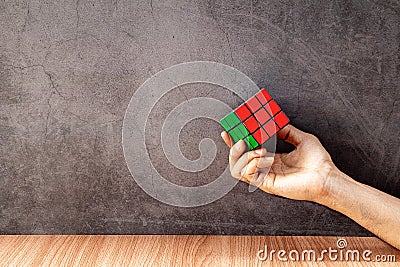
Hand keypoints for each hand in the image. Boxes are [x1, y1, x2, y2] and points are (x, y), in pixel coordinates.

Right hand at [221, 124, 335, 201]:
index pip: (246, 151)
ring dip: (246, 156)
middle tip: (239, 139)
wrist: (327, 176)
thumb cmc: (318, 162)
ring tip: (259, 150)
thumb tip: (274, 122)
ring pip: (238, 168)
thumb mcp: (302, 139)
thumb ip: (287, 131)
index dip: (234, 142)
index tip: (229, 132)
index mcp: (271, 159)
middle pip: (237, 160)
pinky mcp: (267, 185)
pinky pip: (250, 175)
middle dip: (233, 148)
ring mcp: (265, 178)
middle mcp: (265, 169)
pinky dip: (254, 163)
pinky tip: (266, 158)